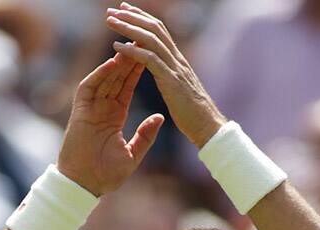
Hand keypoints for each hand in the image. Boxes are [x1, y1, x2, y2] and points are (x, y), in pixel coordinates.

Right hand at [57, 53, 164, 195]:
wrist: (85, 185)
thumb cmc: (106, 175)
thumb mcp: (132, 154)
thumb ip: (145, 136)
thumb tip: (160, 118)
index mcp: (114, 117)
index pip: (127, 87)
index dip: (138, 71)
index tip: (150, 56)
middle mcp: (102, 109)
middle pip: (116, 78)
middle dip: (129, 59)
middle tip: (140, 40)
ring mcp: (90, 109)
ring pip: (104, 78)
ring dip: (117, 62)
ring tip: (130, 45)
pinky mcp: (80, 112)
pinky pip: (89, 88)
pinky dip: (100, 74)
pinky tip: (113, 63)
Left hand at [106, 2, 226, 147]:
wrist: (209, 128)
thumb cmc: (195, 116)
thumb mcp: (181, 91)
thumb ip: (172, 78)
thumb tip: (165, 74)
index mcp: (178, 61)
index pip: (160, 31)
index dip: (143, 18)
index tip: (126, 10)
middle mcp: (177, 60)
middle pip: (154, 28)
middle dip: (133, 16)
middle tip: (113, 9)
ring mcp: (175, 69)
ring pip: (151, 39)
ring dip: (128, 28)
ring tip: (110, 21)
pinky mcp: (171, 81)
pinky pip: (149, 60)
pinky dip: (132, 50)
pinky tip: (117, 46)